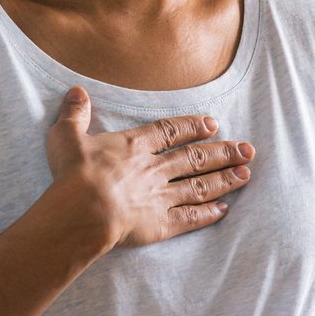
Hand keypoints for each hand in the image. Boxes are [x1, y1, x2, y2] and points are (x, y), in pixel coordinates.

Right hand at [40, 87, 254, 255]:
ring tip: (246, 174)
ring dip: (225, 179)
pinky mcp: (161, 224)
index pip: (170, 132)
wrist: (84, 210)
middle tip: (248, 149)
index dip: (193, 126)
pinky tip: (224, 210)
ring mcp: (161, 196)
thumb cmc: (73, 173)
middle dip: (224, 152)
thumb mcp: (66, 136)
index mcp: (135, 146)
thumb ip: (74, 114)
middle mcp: (155, 168)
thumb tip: (76, 91)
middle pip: (196, 158)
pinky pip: (190, 218)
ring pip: (200, 185)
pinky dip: (208, 214)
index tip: (213, 124)